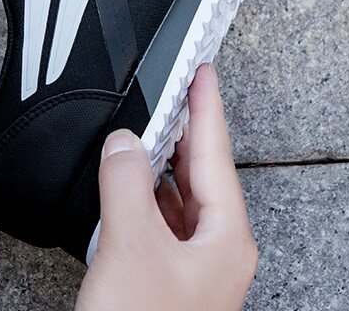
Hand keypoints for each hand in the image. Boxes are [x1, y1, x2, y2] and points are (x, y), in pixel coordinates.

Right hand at [76, 64, 257, 310]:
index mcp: (224, 237)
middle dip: (184, 129)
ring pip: (179, 196)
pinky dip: (144, 192)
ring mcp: (191, 265)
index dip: (208, 106)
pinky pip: (159, 218)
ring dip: (161, 161)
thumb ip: (126, 184)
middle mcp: (214, 249)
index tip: (205, 71)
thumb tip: (124, 141)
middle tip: (172, 89)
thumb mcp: (132, 248)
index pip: (216, 153)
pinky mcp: (165, 276)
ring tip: (147, 125)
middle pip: (202, 171)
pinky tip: (127, 181)